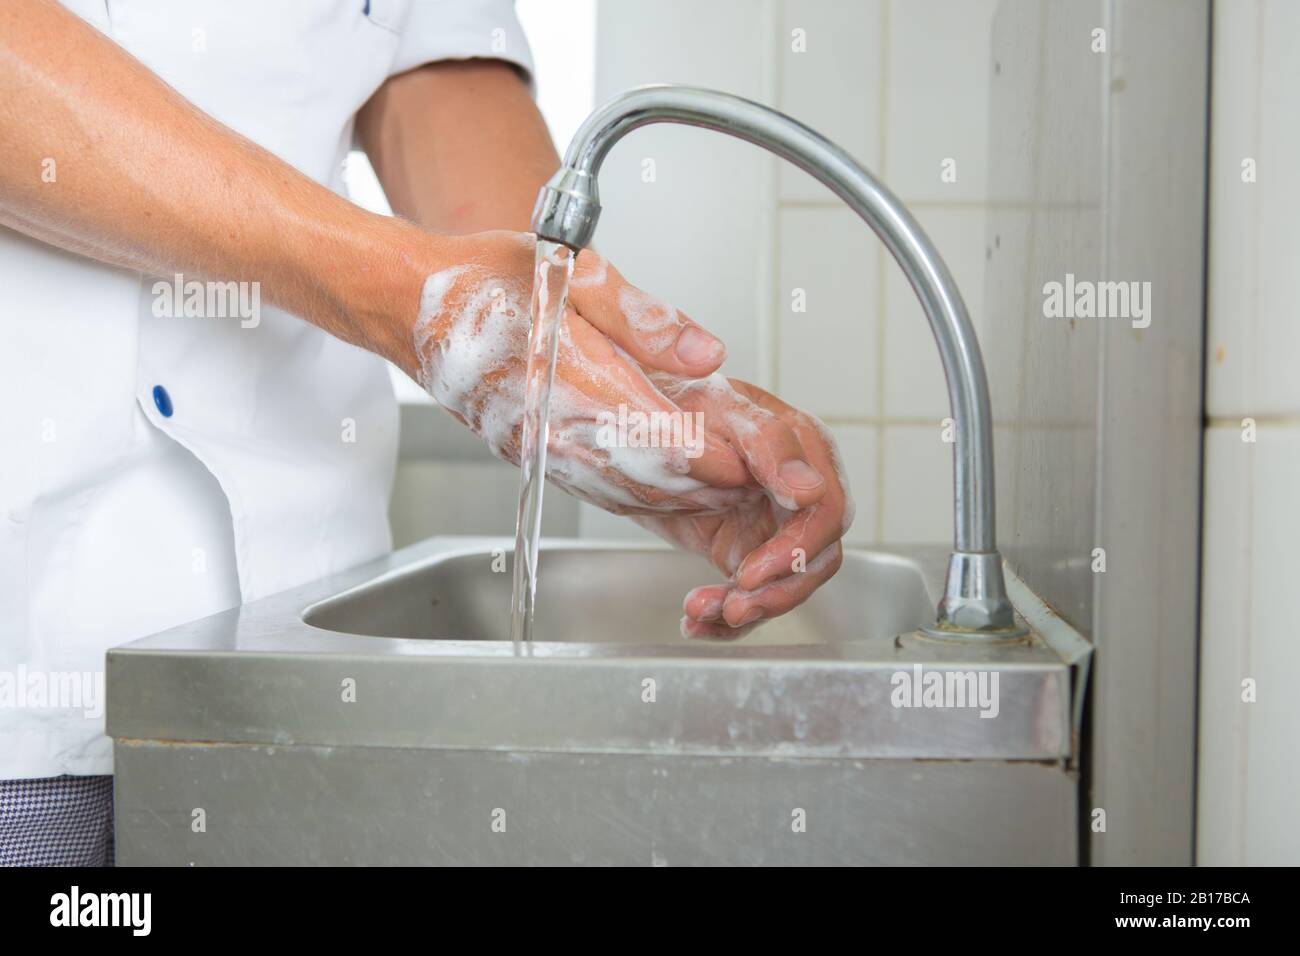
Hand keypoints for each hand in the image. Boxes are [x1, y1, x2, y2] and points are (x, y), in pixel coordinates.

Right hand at [408, 231, 753, 512]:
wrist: (412, 308)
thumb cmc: (486, 280)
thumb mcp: (574, 270)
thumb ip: (645, 318)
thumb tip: (707, 354)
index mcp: (575, 383)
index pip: (663, 440)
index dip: (714, 456)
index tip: (753, 459)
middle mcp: (557, 430)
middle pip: (651, 479)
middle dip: (708, 487)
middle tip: (756, 486)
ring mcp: (542, 451)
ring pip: (623, 495)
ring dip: (678, 501)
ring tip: (725, 495)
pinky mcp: (533, 457)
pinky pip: (593, 492)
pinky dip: (637, 500)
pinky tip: (665, 495)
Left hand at [635, 375, 853, 638]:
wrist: (632, 419)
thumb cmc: (679, 399)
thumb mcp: (719, 411)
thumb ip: (768, 444)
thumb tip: (810, 488)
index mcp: (803, 447)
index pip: (826, 511)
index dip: (797, 549)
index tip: (753, 572)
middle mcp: (797, 488)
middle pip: (815, 556)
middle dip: (777, 590)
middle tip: (735, 603)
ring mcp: (772, 522)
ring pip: (785, 583)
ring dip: (748, 607)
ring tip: (703, 612)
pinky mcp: (744, 548)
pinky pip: (749, 593)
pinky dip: (723, 616)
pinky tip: (696, 622)